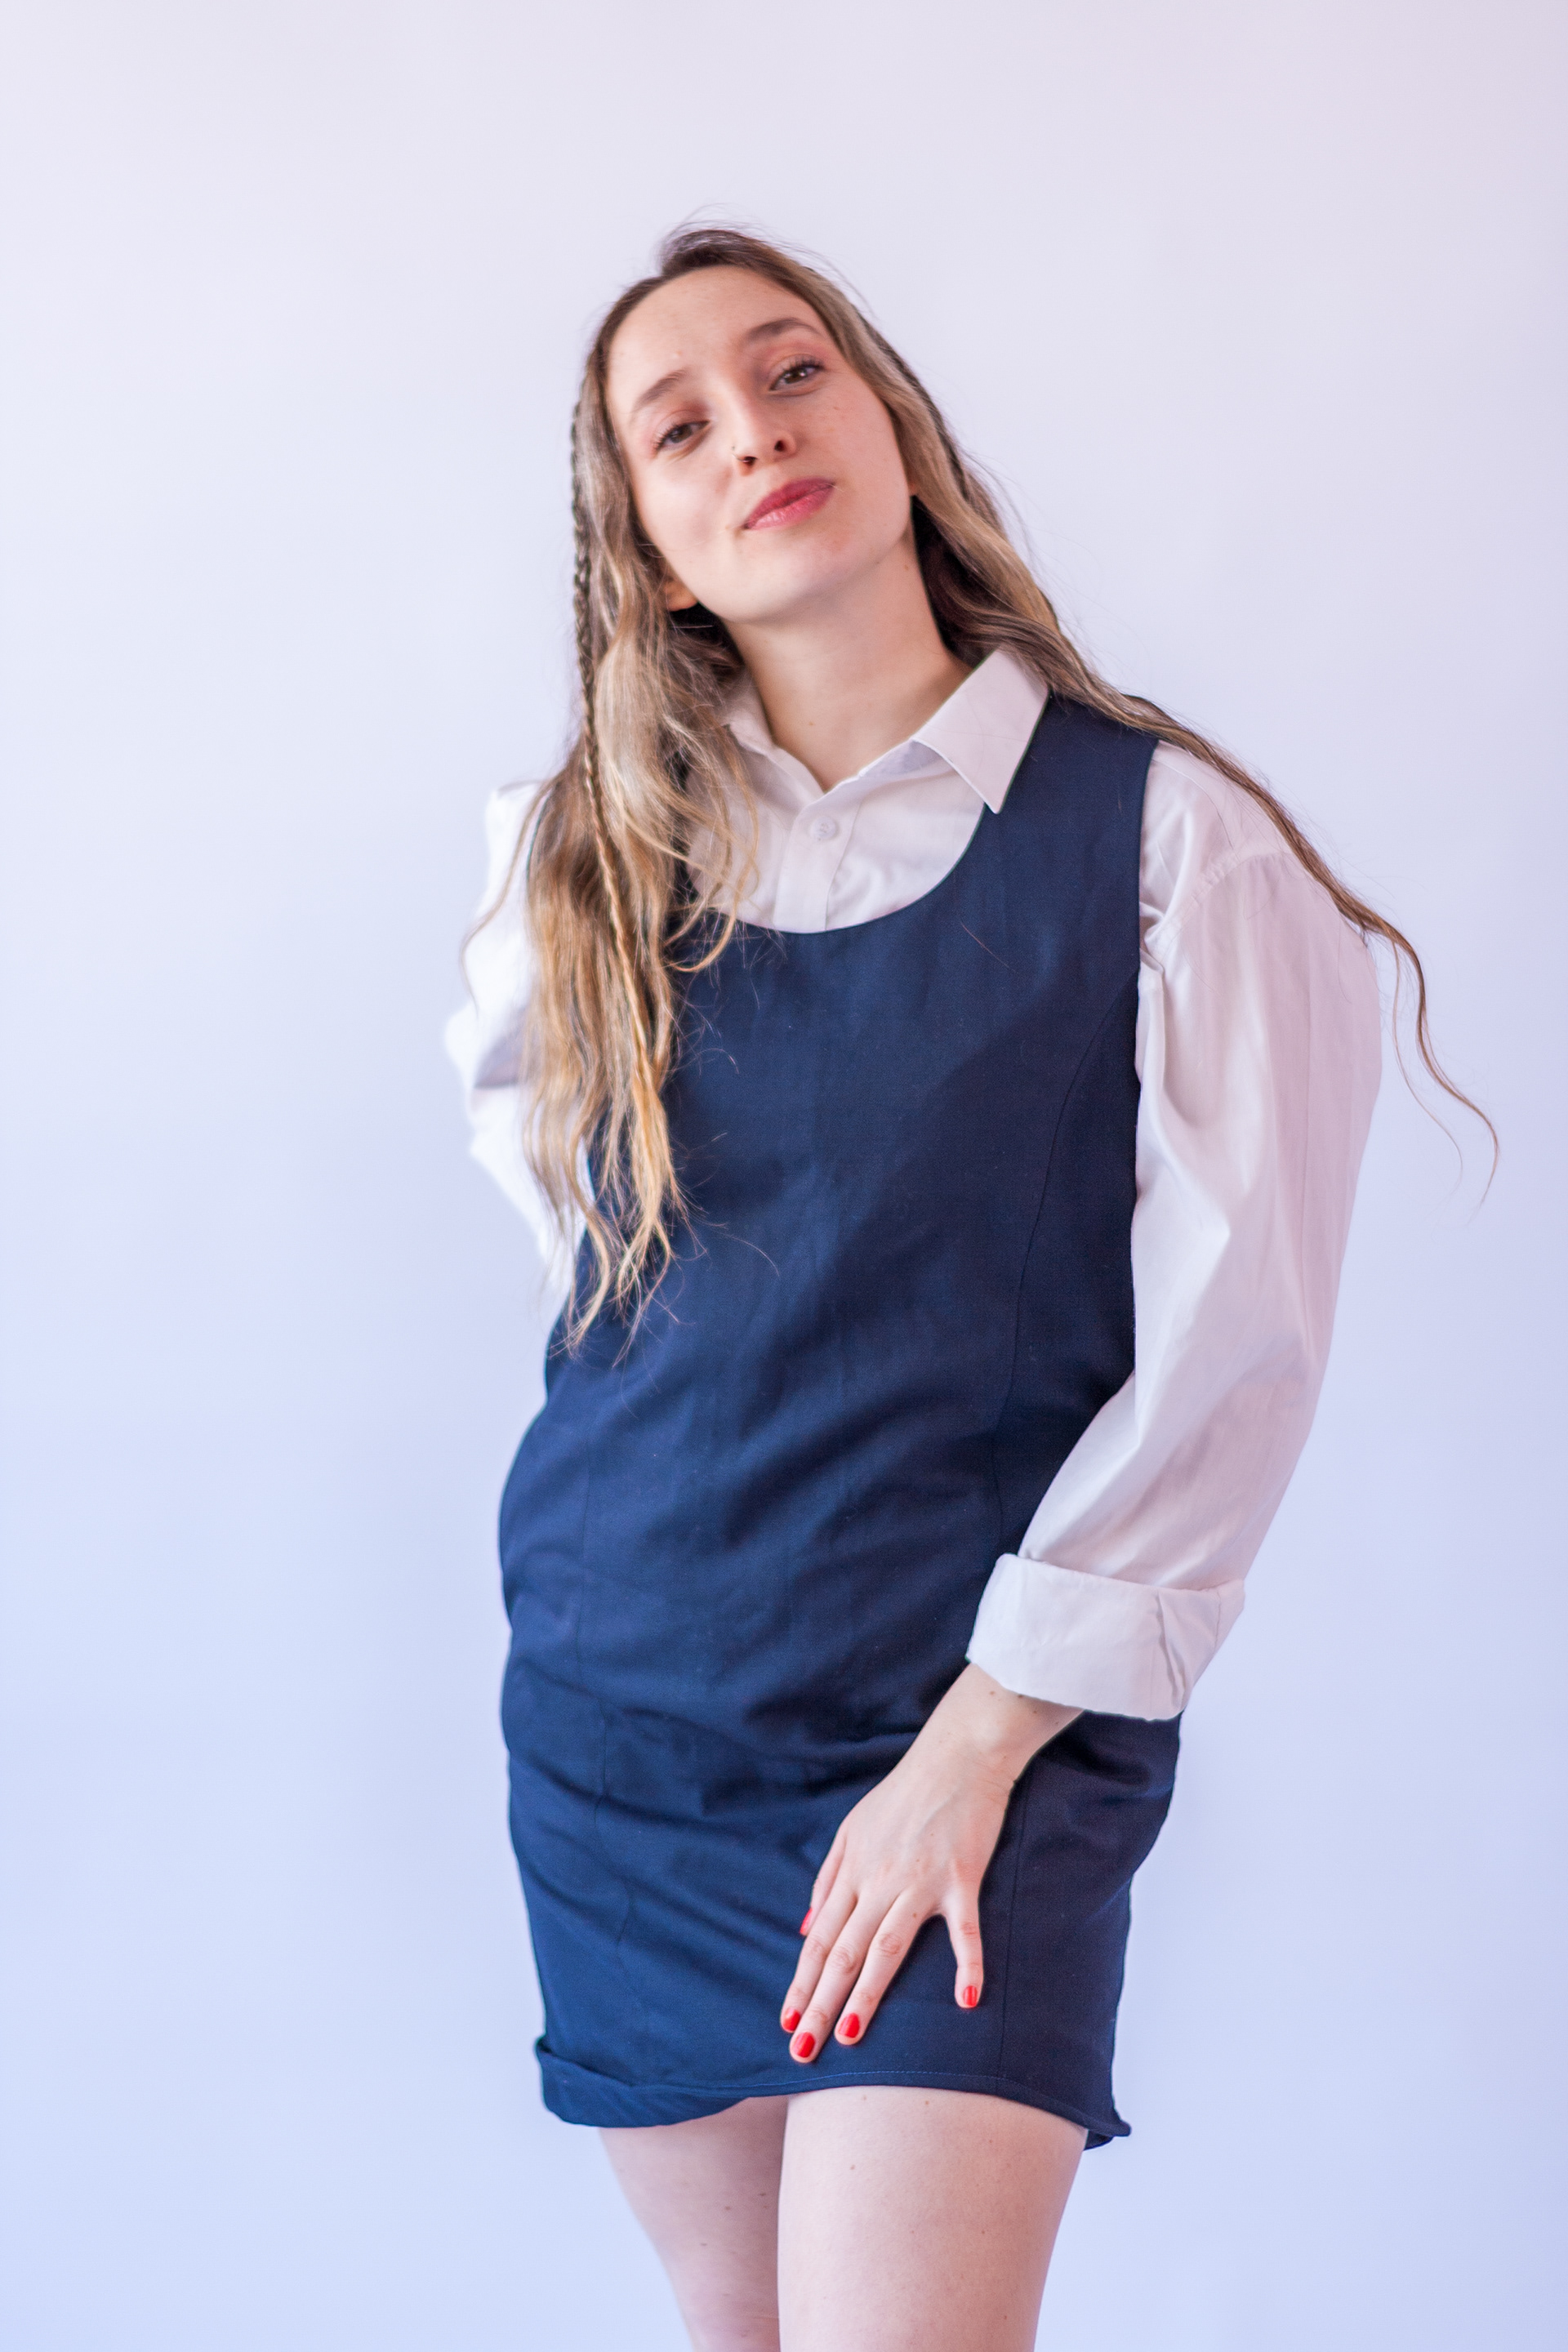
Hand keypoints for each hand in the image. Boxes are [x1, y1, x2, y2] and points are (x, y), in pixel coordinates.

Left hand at [778, 1665, 1078, 2061]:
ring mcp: (919, 1881)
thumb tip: (805, 1928)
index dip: (802, 1983)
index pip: (820, 1940)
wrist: (958, 1753)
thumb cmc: (905, 1792)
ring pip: (886, 1947)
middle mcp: (878, 1881)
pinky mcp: (960, 1877)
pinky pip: (963, 1929)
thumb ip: (827, 1879)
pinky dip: (966, 1964)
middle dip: (820, 2004)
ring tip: (850, 2035)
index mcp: (852, 1871)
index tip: (787, 2022)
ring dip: (866, 1994)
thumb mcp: (851, 1828)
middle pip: (843, 1952)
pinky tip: (965, 2000)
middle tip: (803, 2049)